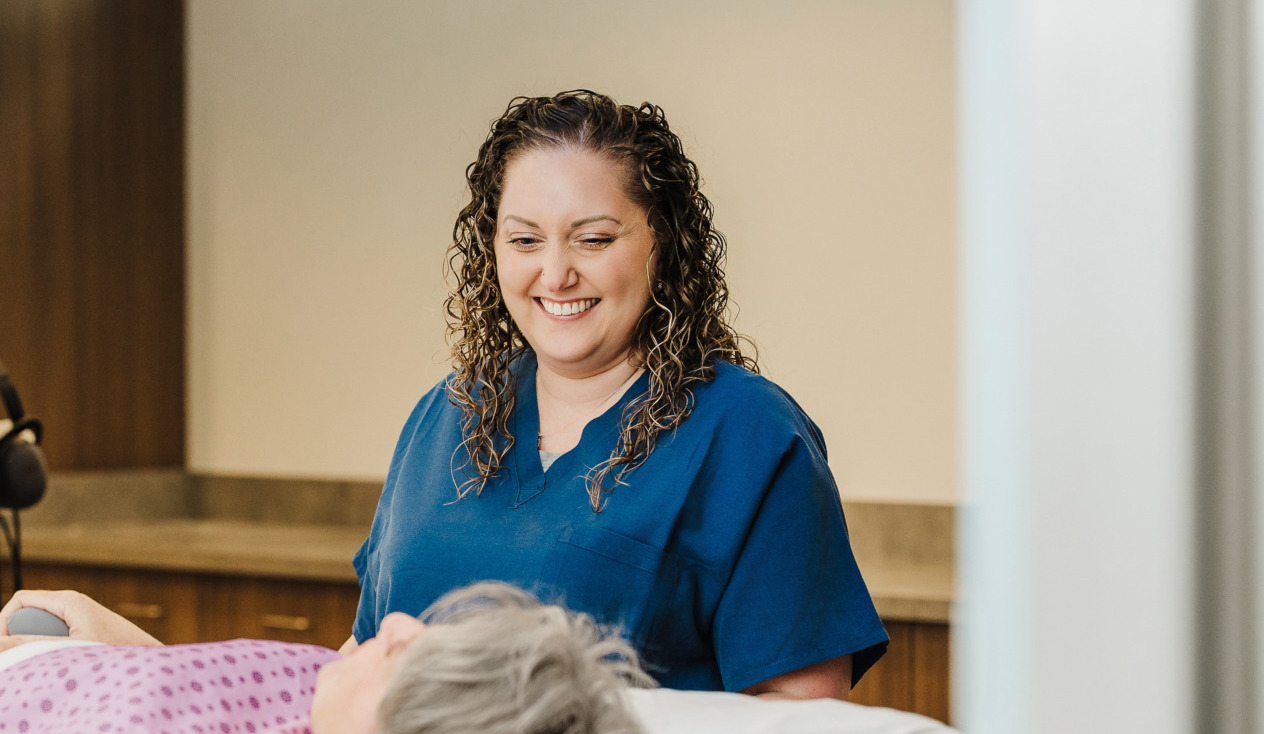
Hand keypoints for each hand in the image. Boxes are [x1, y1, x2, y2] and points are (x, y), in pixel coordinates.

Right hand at [0, 590, 161, 645]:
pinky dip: (49, 640)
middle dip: (19, 630)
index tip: (4, 643)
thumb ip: (35, 643)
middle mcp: (73, 601)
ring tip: (42, 656)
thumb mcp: (69, 647)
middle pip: (29, 610)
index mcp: (68, 600)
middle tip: (20, 653)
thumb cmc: (114, 648)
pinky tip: (56, 656)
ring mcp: (79, 611)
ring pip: (41, 621)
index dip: (5, 620)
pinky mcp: (85, 622)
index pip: (22, 599)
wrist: (146, 653)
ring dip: (34, 637)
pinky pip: (55, 628)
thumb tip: (4, 642)